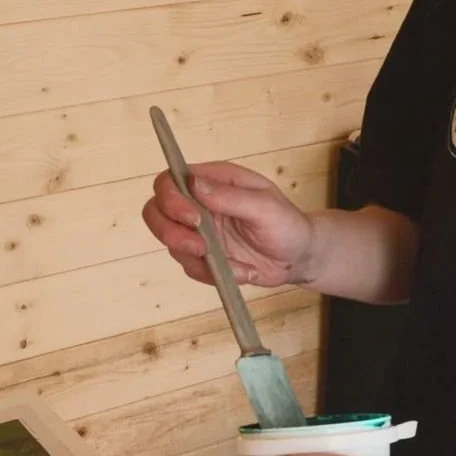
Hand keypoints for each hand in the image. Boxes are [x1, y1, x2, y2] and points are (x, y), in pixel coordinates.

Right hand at [142, 160, 318, 287]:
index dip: (170, 198)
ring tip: (234, 266)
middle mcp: (199, 204)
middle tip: (199, 247)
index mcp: (213, 181)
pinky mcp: (203, 257)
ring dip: (197, 259)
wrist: (299, 257)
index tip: (192, 218)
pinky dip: (214, 274)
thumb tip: (195, 185)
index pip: (170, 180)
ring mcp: (198, 232)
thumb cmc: (287, 224)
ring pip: (171, 243)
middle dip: (170, 232)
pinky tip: (244, 272)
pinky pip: (191, 268)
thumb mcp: (266, 207)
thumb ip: (231, 196)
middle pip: (156, 211)